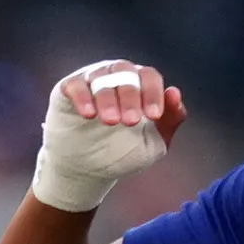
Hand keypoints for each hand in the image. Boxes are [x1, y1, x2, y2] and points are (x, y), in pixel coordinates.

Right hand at [33, 59, 187, 213]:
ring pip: (101, 78)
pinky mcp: (68, 88)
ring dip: (108, 98)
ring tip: (111, 122)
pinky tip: (89, 115)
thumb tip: (175, 93)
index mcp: (139, 83)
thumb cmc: (123, 151)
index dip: (153, 93)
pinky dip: (82, 97)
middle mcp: (116, 75)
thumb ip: (170, 120)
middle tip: (131, 121)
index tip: (154, 116)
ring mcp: (91, 79)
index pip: (149, 76)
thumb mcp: (153, 142)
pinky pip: (76, 85)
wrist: (88, 170)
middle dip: (130, 97)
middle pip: (126, 73)